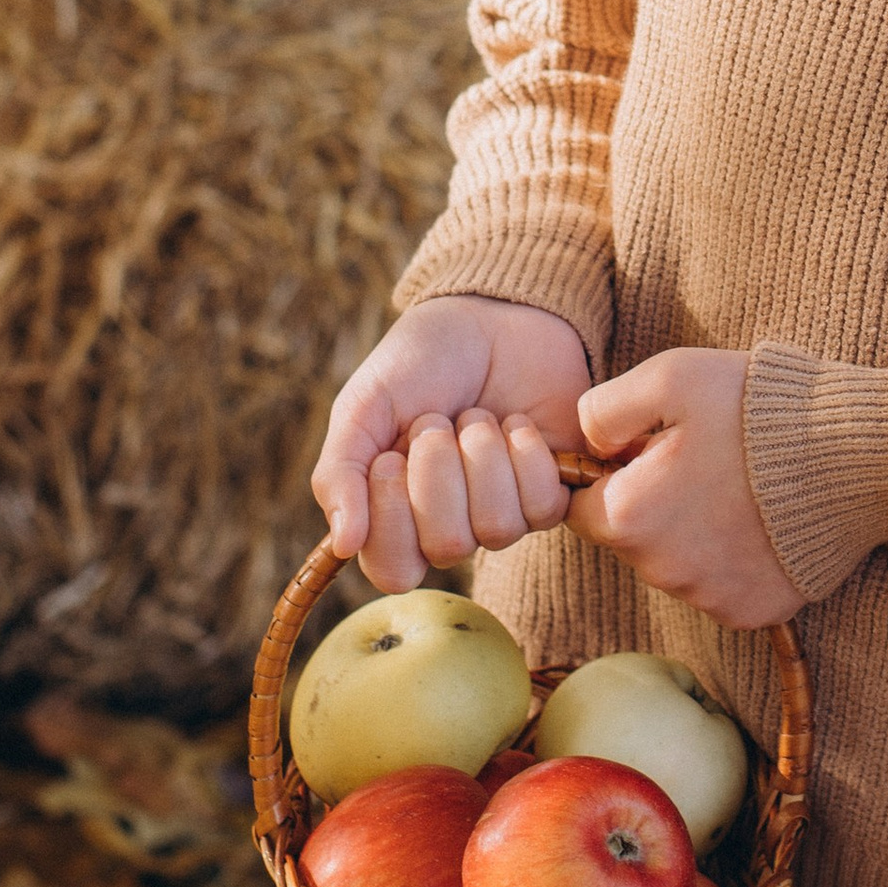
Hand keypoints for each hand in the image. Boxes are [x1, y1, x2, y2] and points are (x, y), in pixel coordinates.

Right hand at [314, 297, 591, 592]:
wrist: (490, 316)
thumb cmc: (418, 364)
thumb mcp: (363, 408)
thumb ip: (339, 474)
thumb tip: (343, 545)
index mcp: (392, 517)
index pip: (392, 570)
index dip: (392, 518)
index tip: (390, 456)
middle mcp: (446, 527)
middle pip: (448, 548)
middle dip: (440, 472)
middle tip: (436, 423)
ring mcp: (500, 514)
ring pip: (497, 528)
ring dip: (483, 457)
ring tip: (476, 417)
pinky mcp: (548, 494)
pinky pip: (542, 506)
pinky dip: (524, 453)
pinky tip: (514, 422)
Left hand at [572, 349, 803, 630]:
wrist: (859, 452)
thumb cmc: (760, 407)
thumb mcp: (669, 376)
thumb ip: (604, 409)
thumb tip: (588, 444)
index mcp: (629, 515)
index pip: (581, 506)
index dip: (614, 473)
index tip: (655, 448)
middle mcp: (661, 570)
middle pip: (632, 539)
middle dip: (655, 503)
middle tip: (707, 459)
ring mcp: (709, 598)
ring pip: (677, 565)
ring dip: (695, 533)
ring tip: (744, 486)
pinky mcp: (753, 611)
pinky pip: (722, 588)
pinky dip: (737, 560)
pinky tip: (767, 521)